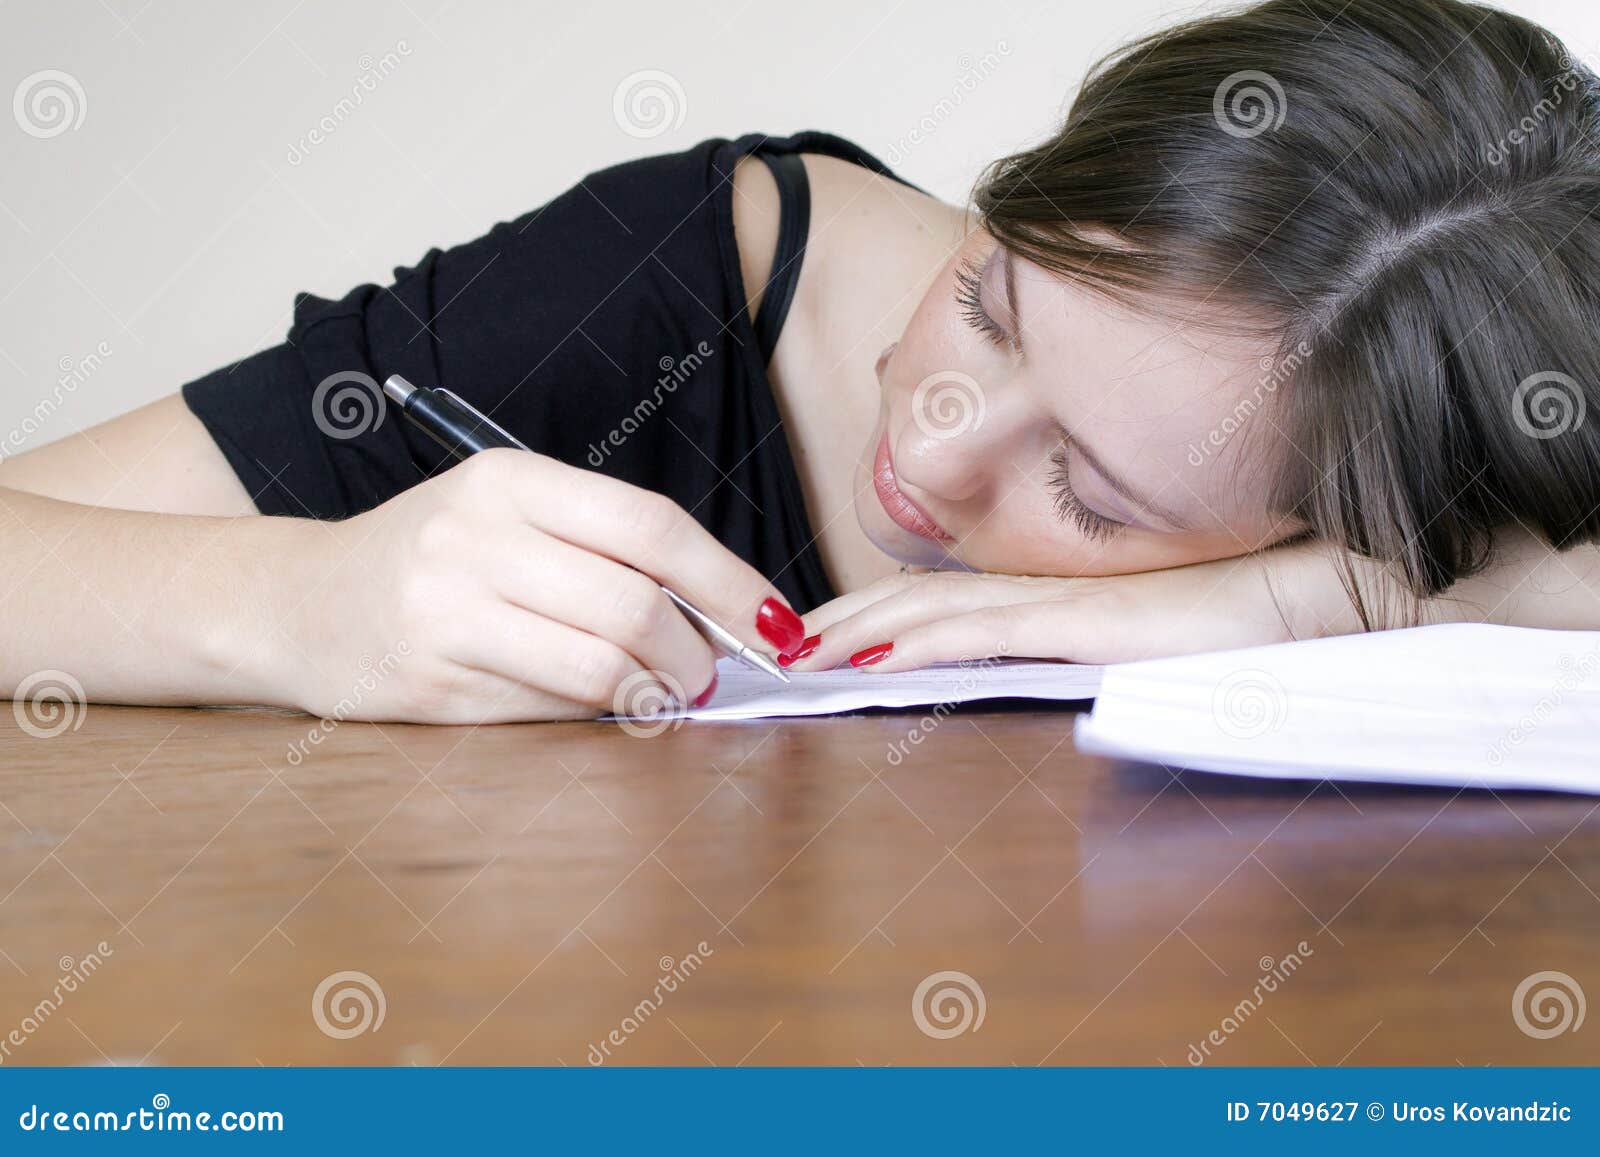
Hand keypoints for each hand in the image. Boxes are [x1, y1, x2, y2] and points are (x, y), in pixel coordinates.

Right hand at [272, 449, 804, 722]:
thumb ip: (602, 549)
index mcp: (508, 480)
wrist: (298, 602)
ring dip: (656, 691)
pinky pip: (551, 710)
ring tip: (663, 692)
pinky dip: (597, 714)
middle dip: (696, 653)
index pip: (650, 527)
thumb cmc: (432, 556)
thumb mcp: (508, 515)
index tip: (777, 623)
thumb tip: (724, 615)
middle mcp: (474, 538)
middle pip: (634, 604)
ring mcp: (446, 614)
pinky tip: (599, 703)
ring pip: (600, 666)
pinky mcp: (431, 687)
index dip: (729, 581)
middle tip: (708, 675)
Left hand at [788, 547, 1354, 672]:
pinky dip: (911, 643)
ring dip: (854, 629)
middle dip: (842, 618)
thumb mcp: (1154, 639)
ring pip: (928, 608)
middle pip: (916, 595)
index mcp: (1054, 593)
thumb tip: (1057, 660)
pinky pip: (975, 632)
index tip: (825, 634)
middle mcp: (1043, 588)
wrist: (1322, 592)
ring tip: (796, 652)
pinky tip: (863, 659)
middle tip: (781, 642)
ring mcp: (1058, 599)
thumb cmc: (1252, 618)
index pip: (943, 595)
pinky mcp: (1077, 622)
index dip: (877, 610)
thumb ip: (1098, 644)